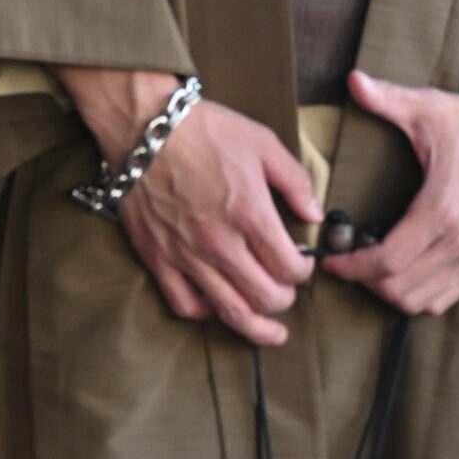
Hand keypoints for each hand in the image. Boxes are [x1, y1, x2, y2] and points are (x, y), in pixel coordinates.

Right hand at [56, 65, 321, 345]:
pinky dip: (207, 314)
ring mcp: (187, 255)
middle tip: (287, 292)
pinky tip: (218, 308)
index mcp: (250, 214)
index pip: (290, 268)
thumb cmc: (204, 129)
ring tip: (270, 332)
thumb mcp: (261, 141)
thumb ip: (295, 179)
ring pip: (230, 312)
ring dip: (257, 327)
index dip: (304, 272)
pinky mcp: (158, 258)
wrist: (144, 126)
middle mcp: (221, 243)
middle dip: (285, 301)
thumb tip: (315, 213)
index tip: (301, 264)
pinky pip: (185, 304)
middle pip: (265, 298)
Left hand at [321, 68, 458, 314]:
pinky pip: (445, 299)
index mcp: (442, 210)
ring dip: (390, 292)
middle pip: (400, 288)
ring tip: (371, 267)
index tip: (331, 261)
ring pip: (422, 301)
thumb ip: (386, 98)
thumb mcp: (430, 108)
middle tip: (347, 260)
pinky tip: (403, 273)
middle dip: (365, 281)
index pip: (388, 260)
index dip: (353, 268)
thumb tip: (352, 80)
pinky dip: (418, 295)